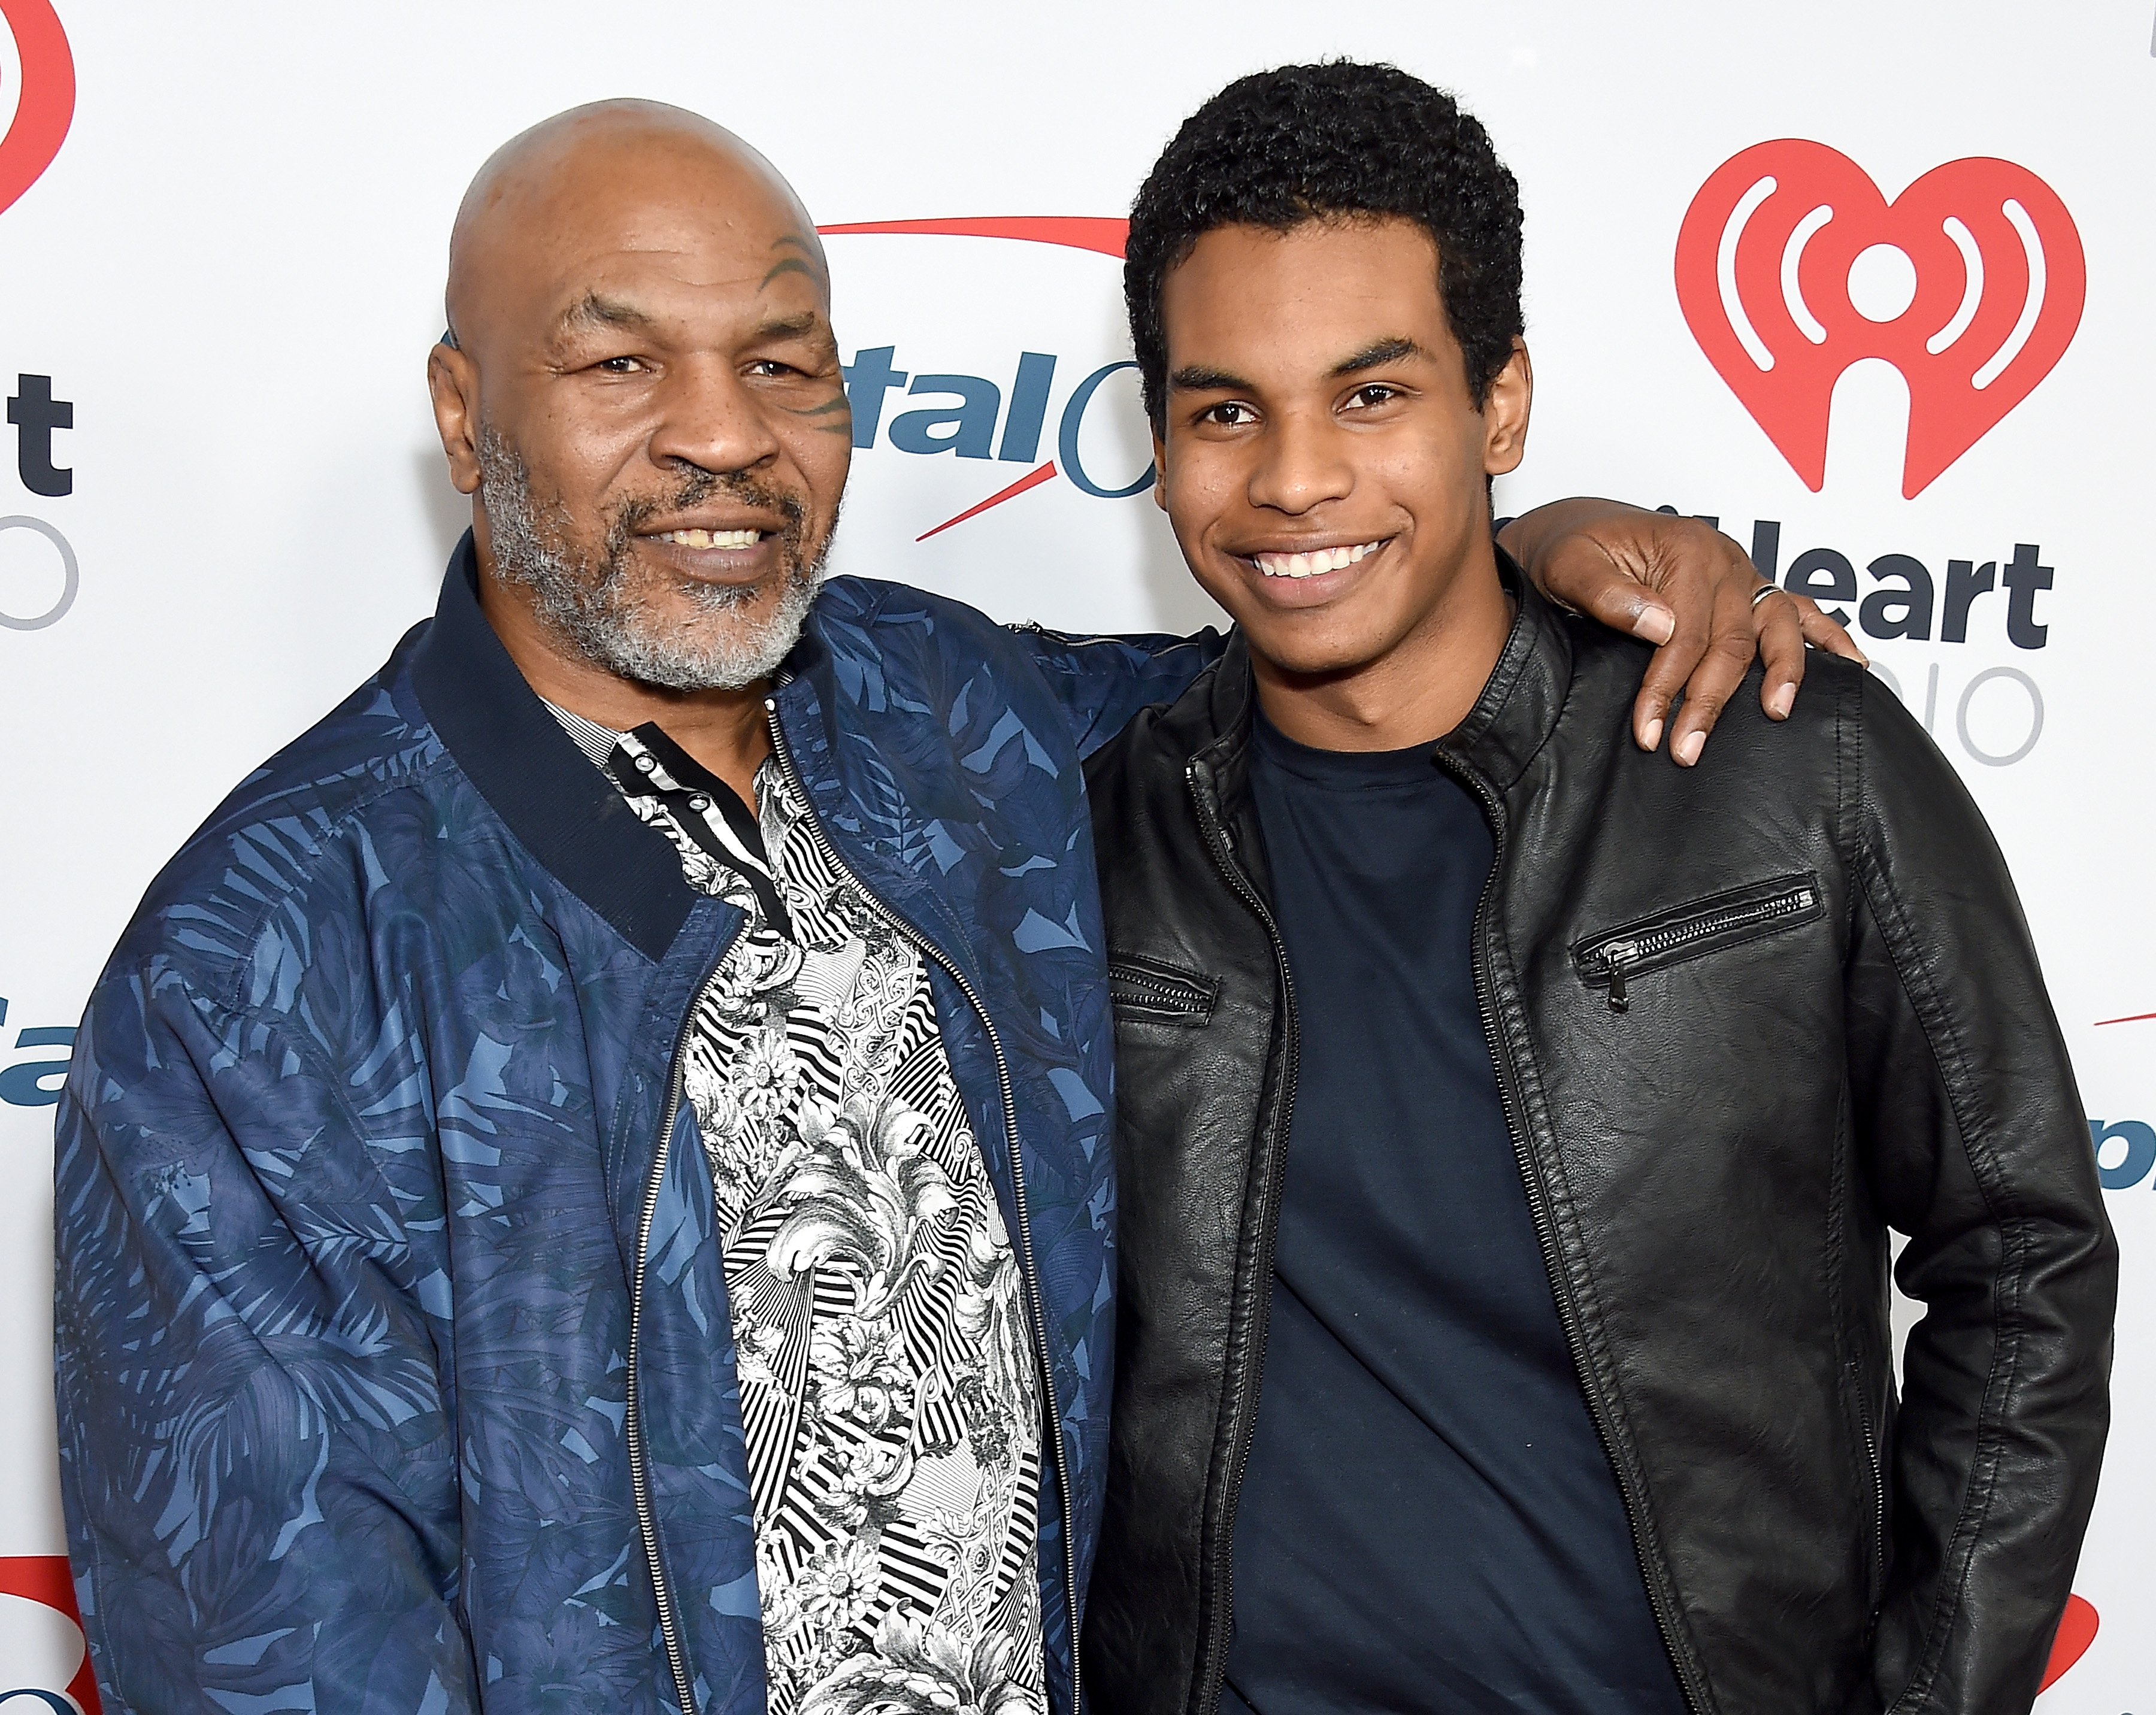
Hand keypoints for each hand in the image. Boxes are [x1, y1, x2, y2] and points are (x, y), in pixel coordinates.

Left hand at [1498, 498, 1865, 763]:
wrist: (1573, 530)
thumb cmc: (1569, 549)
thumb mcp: (1569, 567)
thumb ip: (1608, 594)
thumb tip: (1661, 627)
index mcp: (1687, 551)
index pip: (1687, 633)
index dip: (1668, 686)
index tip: (1649, 731)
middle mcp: (1725, 559)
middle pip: (1733, 640)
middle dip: (1710, 700)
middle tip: (1687, 749)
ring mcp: (1743, 573)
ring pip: (1776, 628)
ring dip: (1781, 674)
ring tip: (1777, 714)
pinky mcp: (1747, 588)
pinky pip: (1797, 611)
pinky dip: (1827, 637)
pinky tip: (1852, 666)